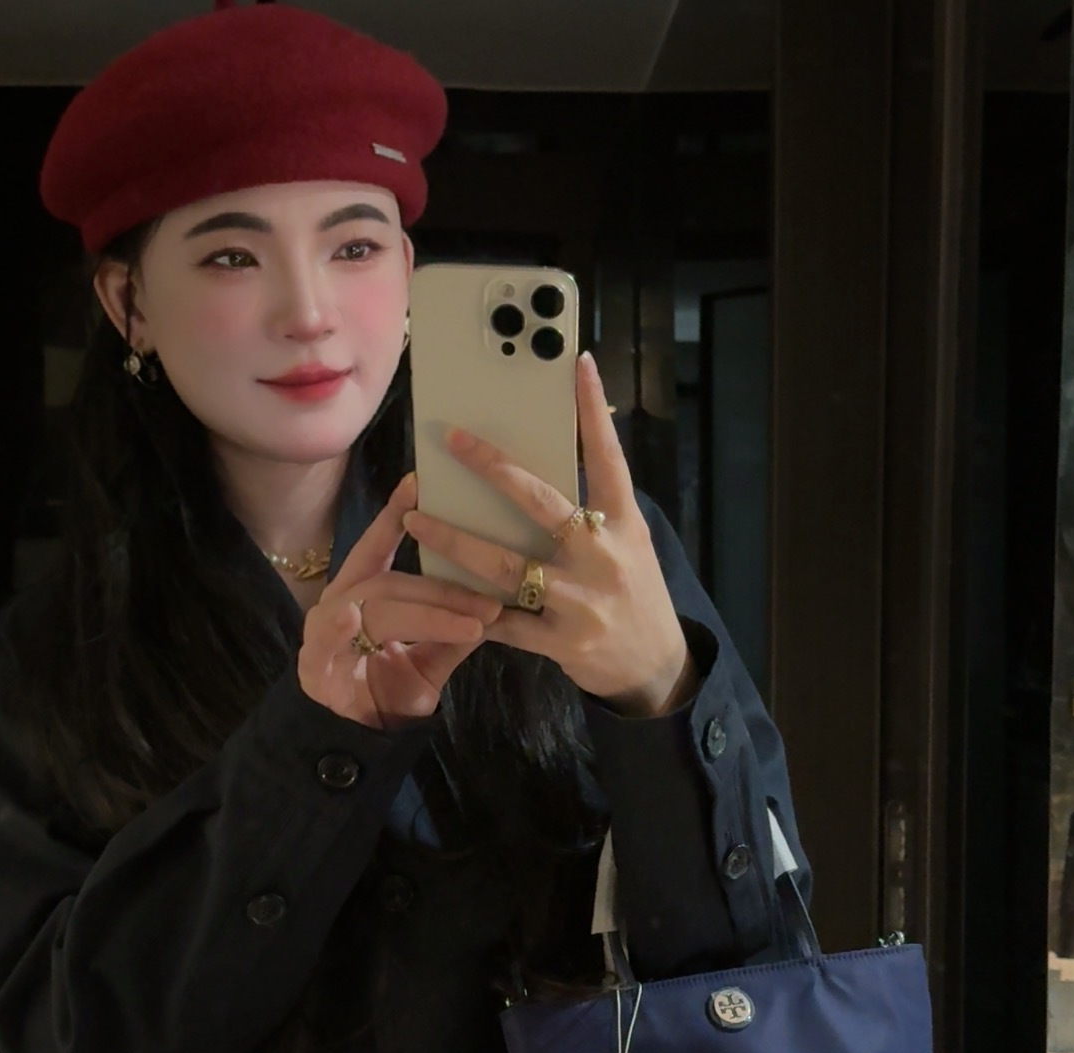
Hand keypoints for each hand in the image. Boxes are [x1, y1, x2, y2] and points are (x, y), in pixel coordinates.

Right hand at [298, 473, 502, 730]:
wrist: (357, 745)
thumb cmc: (389, 693)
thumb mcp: (430, 660)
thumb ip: (453, 633)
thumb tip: (495, 604)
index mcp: (365, 594)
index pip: (382, 547)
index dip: (396, 515)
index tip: (421, 484)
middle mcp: (342, 604)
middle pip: (393, 581)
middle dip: (444, 589)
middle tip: (493, 601)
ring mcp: (325, 633)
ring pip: (376, 609)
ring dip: (426, 615)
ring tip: (470, 622)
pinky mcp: (314, 666)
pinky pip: (326, 643)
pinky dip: (338, 628)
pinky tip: (354, 617)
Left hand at [400, 353, 696, 716]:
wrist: (656, 666)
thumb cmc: (633, 592)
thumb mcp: (629, 543)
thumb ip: (592, 509)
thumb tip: (544, 462)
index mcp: (623, 524)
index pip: (608, 458)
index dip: (594, 410)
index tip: (577, 364)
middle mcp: (603, 557)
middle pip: (541, 503)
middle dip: (494, 469)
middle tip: (453, 440)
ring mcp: (582, 601)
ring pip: (506, 566)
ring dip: (456, 541)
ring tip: (417, 520)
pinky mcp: (561, 641)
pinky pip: (504, 622)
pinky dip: (468, 608)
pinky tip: (434, 589)